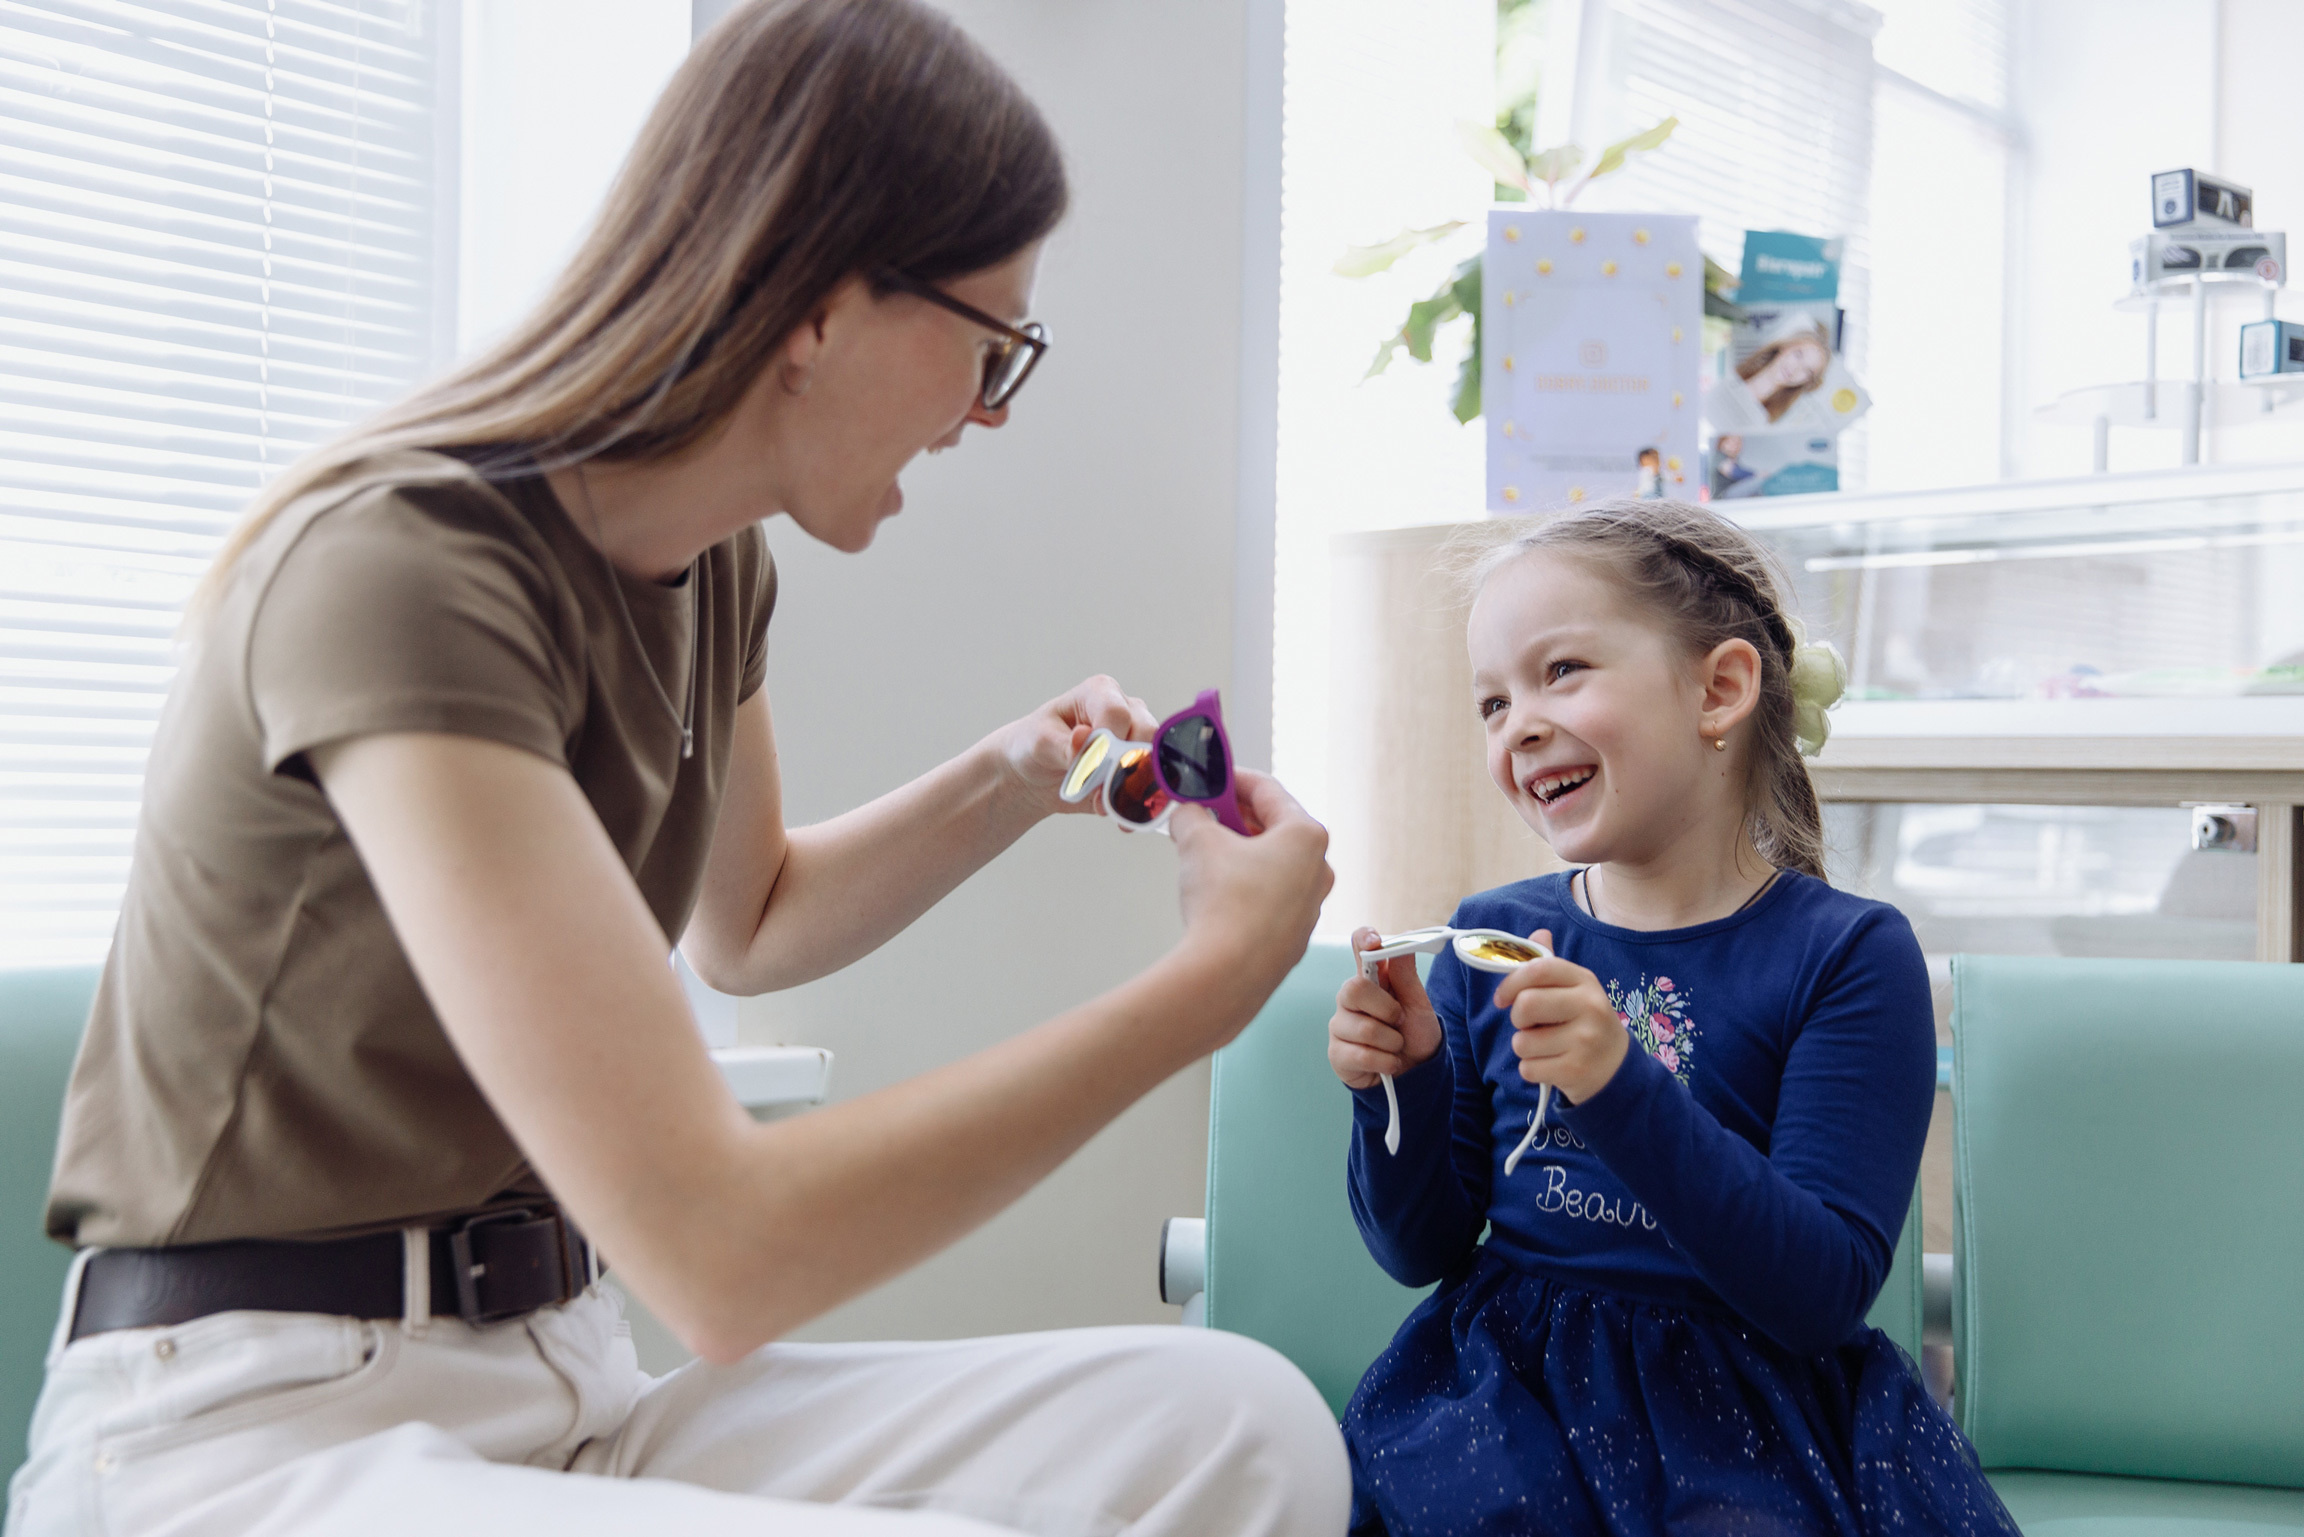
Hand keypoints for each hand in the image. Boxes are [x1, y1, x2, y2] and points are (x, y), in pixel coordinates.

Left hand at [993, 675, 1157, 816]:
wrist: (1033, 775)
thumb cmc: (1035, 744)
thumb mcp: (1041, 743)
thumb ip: (1065, 745)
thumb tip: (1085, 737)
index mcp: (1101, 693)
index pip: (1118, 713)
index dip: (1107, 741)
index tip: (1087, 762)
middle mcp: (1128, 712)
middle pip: (1146, 735)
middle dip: (1123, 766)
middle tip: (1096, 785)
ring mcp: (1137, 742)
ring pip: (1154, 762)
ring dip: (1131, 788)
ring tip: (1100, 802)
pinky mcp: (1139, 770)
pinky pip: (1152, 787)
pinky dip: (1136, 804)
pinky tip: (1117, 814)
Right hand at [1168, 771, 1331, 1038]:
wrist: (1227, 974)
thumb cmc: (1225, 903)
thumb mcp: (1197, 842)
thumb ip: (1191, 816)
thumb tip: (1187, 814)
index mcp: (1306, 835)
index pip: (1268, 791)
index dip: (1233, 780)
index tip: (1211, 779)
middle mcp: (1319, 869)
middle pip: (1274, 828)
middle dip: (1235, 818)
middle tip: (1203, 814)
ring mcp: (1310, 906)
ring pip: (1274, 866)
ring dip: (1240, 854)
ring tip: (1204, 854)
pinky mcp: (1293, 937)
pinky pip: (1271, 898)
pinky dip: (1246, 887)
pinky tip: (1216, 893)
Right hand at [1326, 926, 1441, 1089]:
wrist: (1414, 1074)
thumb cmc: (1413, 1035)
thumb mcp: (1418, 1004)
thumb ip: (1406, 975)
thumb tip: (1405, 938)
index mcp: (1370, 980)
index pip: (1359, 949)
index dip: (1363, 940)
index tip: (1374, 941)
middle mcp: (1349, 999)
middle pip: (1354, 989)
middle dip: (1387, 1009)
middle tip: (1400, 1021)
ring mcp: (1340, 1025)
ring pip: (1364, 1028)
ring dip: (1392, 1042)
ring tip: (1395, 1046)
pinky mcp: (1336, 1053)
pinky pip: (1362, 1055)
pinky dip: (1385, 1062)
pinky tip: (1389, 1062)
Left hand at [1492, 929, 1629, 1104]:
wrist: (1616, 1066)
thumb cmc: (1584, 1022)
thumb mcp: (1575, 990)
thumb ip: (1551, 967)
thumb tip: (1538, 933)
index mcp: (1585, 981)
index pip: (1539, 968)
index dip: (1511, 981)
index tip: (1502, 998)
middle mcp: (1590, 1007)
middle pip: (1525, 1005)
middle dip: (1517, 1019)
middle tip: (1530, 1025)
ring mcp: (1585, 1041)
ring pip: (1522, 1041)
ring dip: (1525, 1047)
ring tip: (1547, 1046)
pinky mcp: (1576, 1070)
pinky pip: (1528, 1068)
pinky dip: (1532, 1069)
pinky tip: (1552, 1065)